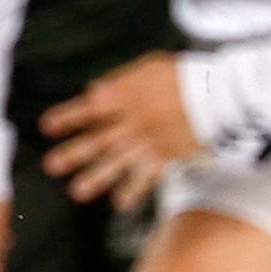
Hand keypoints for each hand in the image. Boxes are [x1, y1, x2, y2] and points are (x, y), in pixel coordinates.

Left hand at [38, 54, 198, 208]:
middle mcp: (132, 122)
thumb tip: (91, 91)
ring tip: (77, 192)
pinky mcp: (168, 157)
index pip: (88, 109)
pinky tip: (120, 205)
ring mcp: (149, 142)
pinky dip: (133, 192)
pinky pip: (147, 178)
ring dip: (96, 178)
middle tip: (51, 165)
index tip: (46, 127)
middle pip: (96, 140)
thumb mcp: (150, 67)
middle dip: (72, 154)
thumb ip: (119, 80)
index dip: (66, 118)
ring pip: (117, 163)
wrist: (223, 95)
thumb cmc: (186, 76)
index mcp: (125, 96)